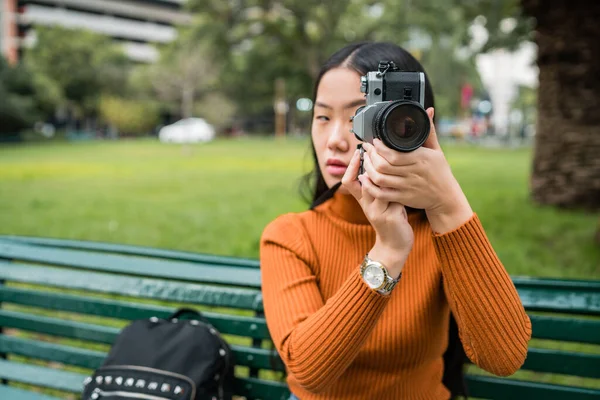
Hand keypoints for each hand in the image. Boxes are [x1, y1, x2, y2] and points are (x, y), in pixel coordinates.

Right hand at [341, 149, 412, 277]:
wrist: (395, 245)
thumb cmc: (390, 220)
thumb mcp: (381, 203)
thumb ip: (378, 187)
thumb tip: (381, 164)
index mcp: (363, 201)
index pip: (348, 181)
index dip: (351, 167)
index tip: (358, 152)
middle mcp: (367, 205)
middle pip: (362, 181)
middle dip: (368, 163)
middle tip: (375, 149)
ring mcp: (377, 212)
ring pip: (378, 188)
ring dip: (385, 173)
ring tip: (392, 159)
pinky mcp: (390, 217)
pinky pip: (393, 198)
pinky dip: (400, 187)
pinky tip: (408, 178)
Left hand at [360, 108, 472, 233]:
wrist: (446, 197)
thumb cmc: (440, 172)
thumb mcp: (436, 150)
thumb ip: (429, 131)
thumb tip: (429, 110)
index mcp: (420, 159)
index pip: (393, 154)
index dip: (379, 148)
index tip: (373, 141)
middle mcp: (413, 173)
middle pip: (383, 166)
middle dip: (370, 156)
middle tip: (366, 149)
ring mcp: (407, 187)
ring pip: (380, 179)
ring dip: (368, 169)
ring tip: (365, 161)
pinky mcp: (403, 198)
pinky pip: (382, 194)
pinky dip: (370, 187)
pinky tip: (365, 178)